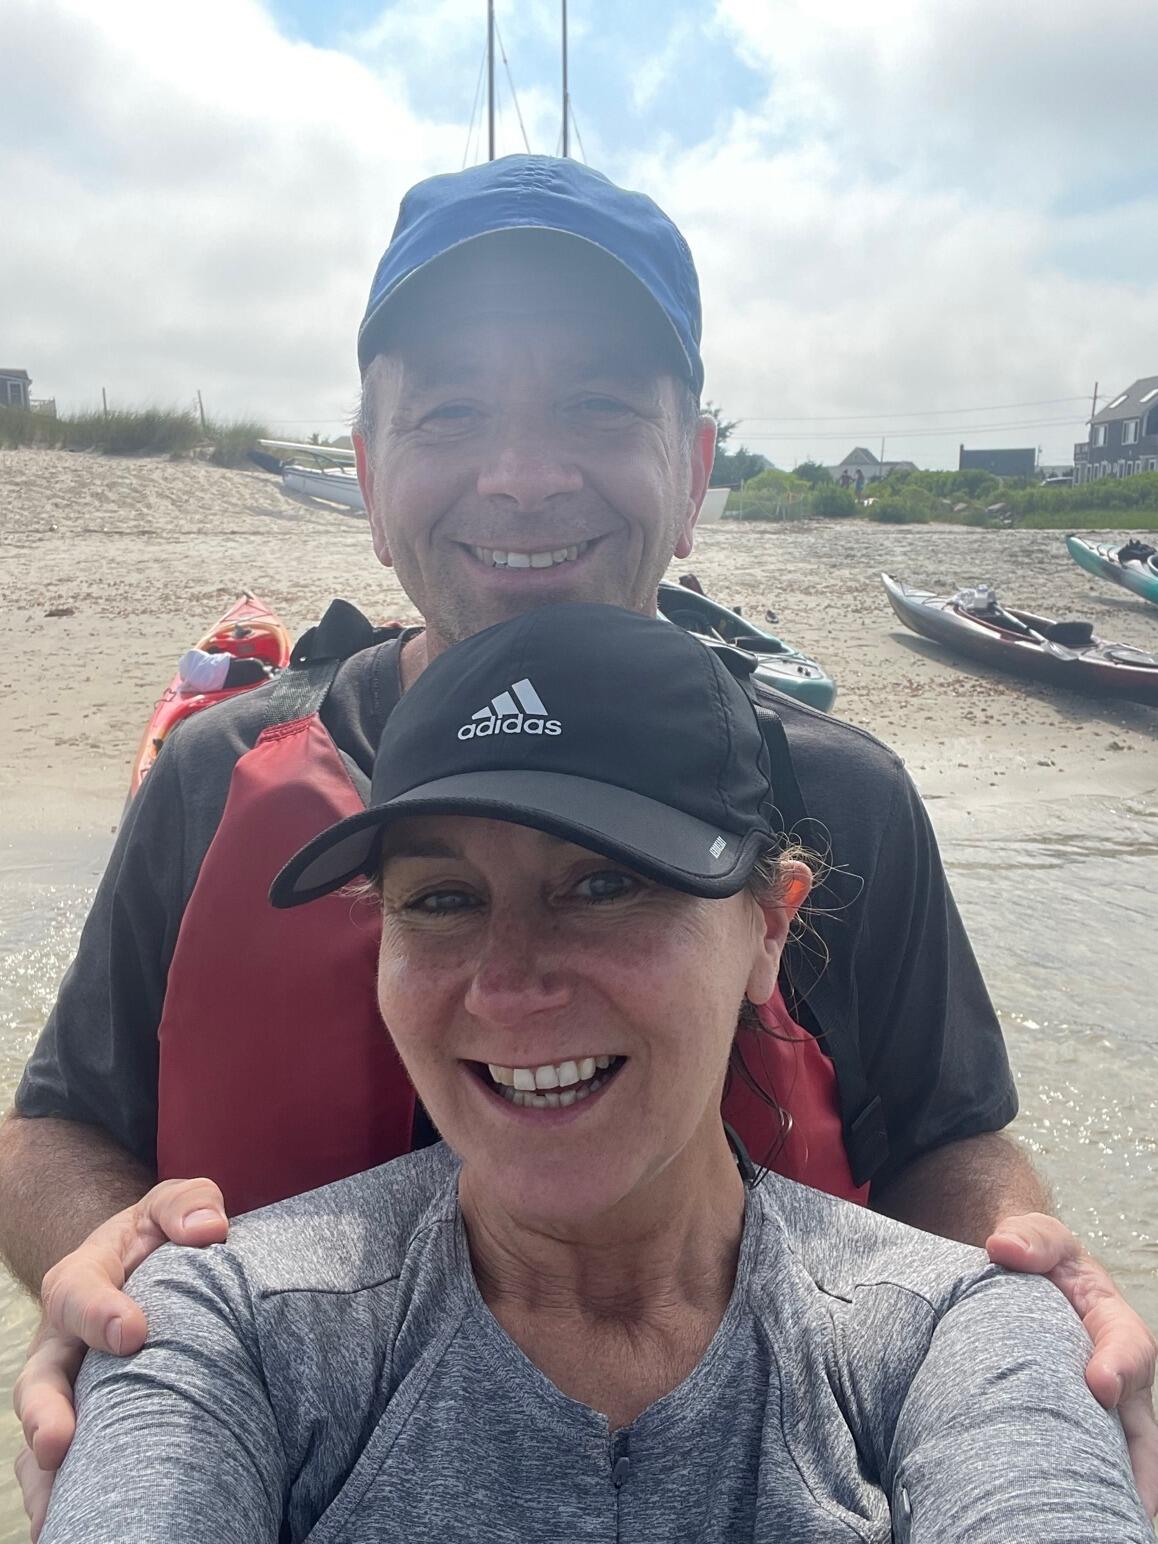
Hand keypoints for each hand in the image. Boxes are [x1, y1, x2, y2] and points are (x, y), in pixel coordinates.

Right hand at [12, 1177, 227, 1539]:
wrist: (145, 1265)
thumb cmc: (161, 1236)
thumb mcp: (172, 1205)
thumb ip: (187, 1204)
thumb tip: (209, 1228)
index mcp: (80, 1280)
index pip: (78, 1293)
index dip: (100, 1313)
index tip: (135, 1333)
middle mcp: (60, 1342)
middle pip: (39, 1381)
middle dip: (46, 1413)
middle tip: (59, 1443)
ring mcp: (66, 1389)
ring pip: (40, 1436)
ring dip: (47, 1475)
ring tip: (57, 1514)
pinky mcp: (82, 1426)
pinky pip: (63, 1469)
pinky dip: (67, 1498)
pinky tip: (76, 1528)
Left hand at [988, 1211, 1157, 1517]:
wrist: (1025, 1273)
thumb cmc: (1036, 1255)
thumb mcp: (1036, 1236)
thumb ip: (1028, 1238)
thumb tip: (1002, 1248)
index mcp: (1113, 1323)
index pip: (1130, 1347)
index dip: (1118, 1366)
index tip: (1098, 1382)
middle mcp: (1118, 1373)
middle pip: (1141, 1425)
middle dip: (1137, 1463)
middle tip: (1121, 1497)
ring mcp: (1101, 1407)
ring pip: (1127, 1456)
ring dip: (1122, 1491)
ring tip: (1111, 1527)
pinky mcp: (1077, 1424)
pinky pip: (1096, 1462)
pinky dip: (1094, 1491)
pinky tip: (1075, 1521)